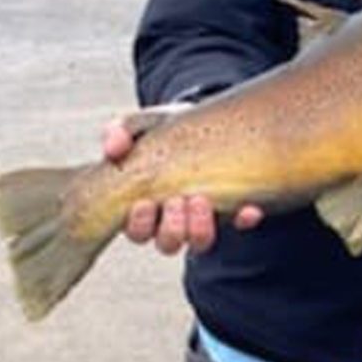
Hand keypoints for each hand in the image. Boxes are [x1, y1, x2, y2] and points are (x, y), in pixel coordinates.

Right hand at [102, 118, 263, 254]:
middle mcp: (173, 219)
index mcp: (145, 206)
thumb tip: (112, 149)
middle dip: (171, 228)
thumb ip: (121, 131)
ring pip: (199, 242)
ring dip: (200, 228)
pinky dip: (244, 218)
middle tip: (178, 200)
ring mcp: (204, 217)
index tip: (145, 202)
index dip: (139, 224)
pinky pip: (240, 223)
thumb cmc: (167, 129)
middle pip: (167, 243)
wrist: (205, 118)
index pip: (137, 231)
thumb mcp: (143, 124)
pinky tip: (249, 209)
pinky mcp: (233, 208)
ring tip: (202, 201)